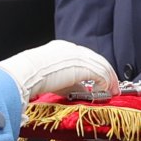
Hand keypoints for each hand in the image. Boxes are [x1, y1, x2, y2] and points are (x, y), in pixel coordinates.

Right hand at [0, 40, 117, 103]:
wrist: (26, 73)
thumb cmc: (32, 77)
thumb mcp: (53, 78)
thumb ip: (70, 83)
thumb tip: (82, 91)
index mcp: (63, 48)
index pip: (86, 57)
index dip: (96, 68)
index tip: (101, 79)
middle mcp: (73, 49)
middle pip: (97, 59)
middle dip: (107, 74)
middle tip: (113, 85)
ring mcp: (78, 55)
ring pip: (101, 66)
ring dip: (110, 80)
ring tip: (113, 91)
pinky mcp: (82, 65)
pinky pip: (100, 74)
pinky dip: (106, 83)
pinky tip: (106, 91)